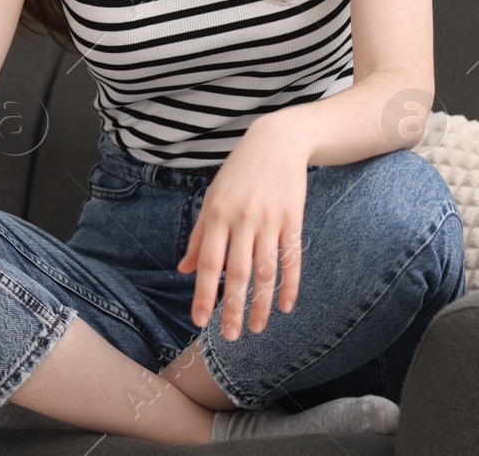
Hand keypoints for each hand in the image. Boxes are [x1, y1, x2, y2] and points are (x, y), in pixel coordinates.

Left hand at [176, 120, 311, 339]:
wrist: (277, 142)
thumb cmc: (238, 173)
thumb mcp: (212, 197)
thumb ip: (199, 236)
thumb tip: (185, 270)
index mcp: (218, 214)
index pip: (209, 263)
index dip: (204, 294)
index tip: (200, 321)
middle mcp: (243, 219)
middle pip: (238, 272)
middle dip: (233, 308)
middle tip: (229, 336)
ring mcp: (270, 220)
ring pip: (266, 270)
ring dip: (262, 303)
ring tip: (257, 328)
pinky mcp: (293, 219)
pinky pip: (292, 258)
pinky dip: (290, 285)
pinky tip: (286, 306)